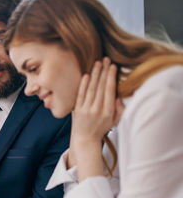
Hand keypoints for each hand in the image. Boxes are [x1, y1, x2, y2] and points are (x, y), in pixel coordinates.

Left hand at [69, 57, 122, 179]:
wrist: (85, 139)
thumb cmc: (102, 128)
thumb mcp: (115, 121)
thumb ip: (119, 109)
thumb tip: (119, 96)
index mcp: (108, 112)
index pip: (110, 91)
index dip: (111, 77)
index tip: (113, 66)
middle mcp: (97, 110)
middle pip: (101, 87)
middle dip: (104, 72)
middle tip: (106, 59)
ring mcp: (86, 110)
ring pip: (91, 89)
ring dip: (95, 75)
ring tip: (98, 63)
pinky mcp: (77, 110)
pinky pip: (80, 95)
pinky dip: (83, 85)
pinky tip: (87, 75)